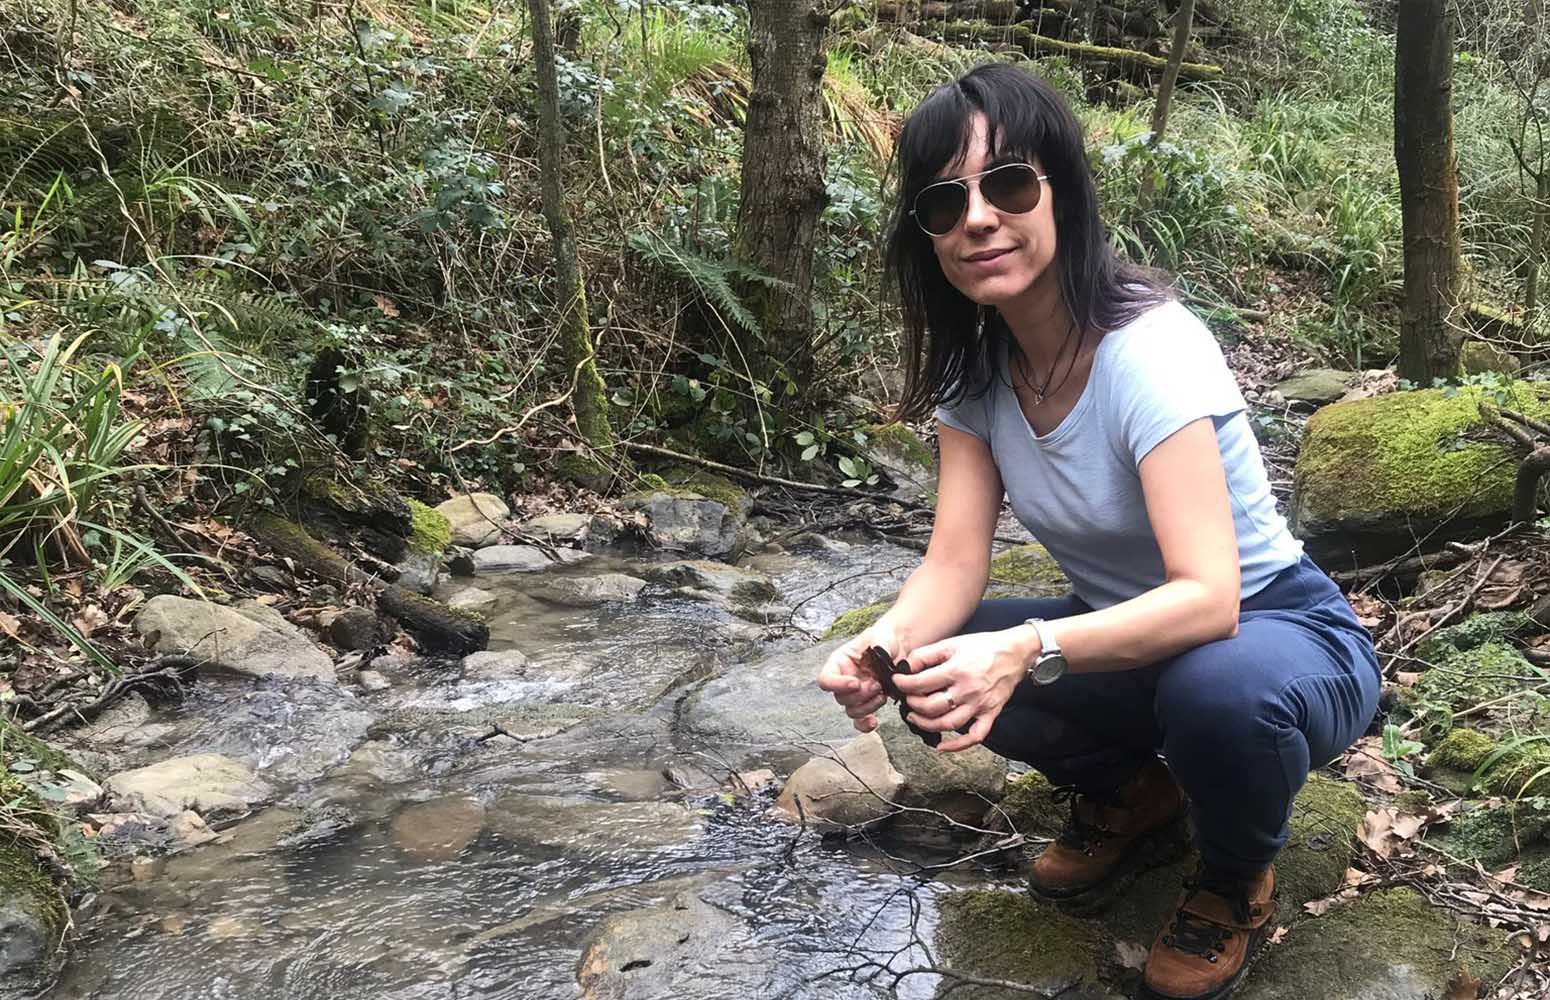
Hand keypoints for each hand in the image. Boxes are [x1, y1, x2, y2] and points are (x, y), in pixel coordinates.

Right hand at [815, 621, 905, 733]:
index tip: (855, 683)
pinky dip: (865, 725)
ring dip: (867, 706)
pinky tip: (874, 722)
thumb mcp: (879, 638)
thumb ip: (877, 649)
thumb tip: (878, 661)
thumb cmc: (884, 639)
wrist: (898, 647)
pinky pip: (860, 721)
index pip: (826, 679)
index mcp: (839, 663)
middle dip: (860, 695)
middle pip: (841, 698)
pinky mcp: (867, 703)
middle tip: (877, 684)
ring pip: (852, 711)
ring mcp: (855, 694)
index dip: (837, 685)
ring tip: (882, 694)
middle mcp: (843, 680)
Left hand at [893, 629, 1029, 751]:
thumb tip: (907, 666)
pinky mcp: (990, 714)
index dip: (904, 684)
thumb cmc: (984, 646)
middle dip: (913, 705)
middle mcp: (967, 690)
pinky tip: (942, 747)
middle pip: (931, 707)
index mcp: (956, 670)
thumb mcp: (952, 643)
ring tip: (915, 718)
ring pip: (948, 724)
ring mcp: (979, 705)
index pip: (921, 683)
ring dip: (927, 725)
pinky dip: (957, 746)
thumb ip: (927, 654)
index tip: (898, 682)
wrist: (1015, 652)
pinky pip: (975, 736)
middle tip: (907, 700)